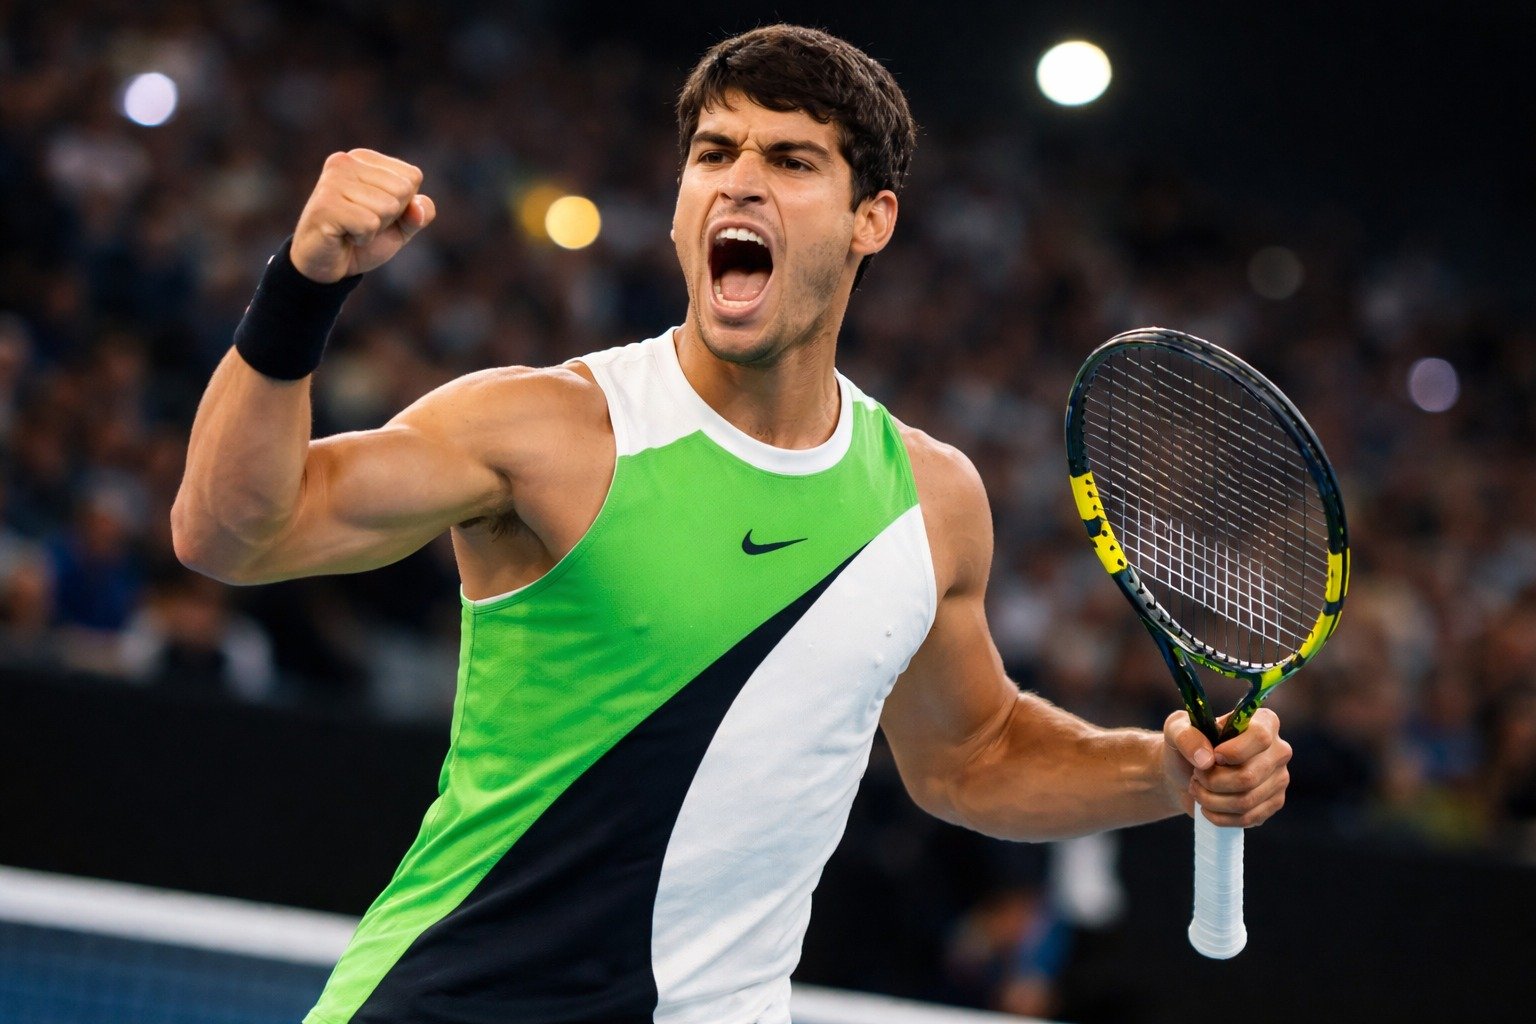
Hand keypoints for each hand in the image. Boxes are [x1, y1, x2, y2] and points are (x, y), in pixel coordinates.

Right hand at [291, 149, 436, 282]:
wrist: (325, 266)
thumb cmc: (362, 239)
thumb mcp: (401, 226)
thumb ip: (420, 214)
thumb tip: (418, 208)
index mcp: (364, 159)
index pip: (412, 177)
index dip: (403, 205)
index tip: (375, 211)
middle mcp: (345, 162)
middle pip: (402, 191)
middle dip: (389, 217)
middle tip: (361, 222)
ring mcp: (332, 181)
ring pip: (388, 207)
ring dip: (375, 229)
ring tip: (351, 228)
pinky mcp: (325, 205)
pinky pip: (369, 224)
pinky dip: (363, 238)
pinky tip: (343, 235)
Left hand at [1161, 707, 1290, 827]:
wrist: (1185, 773)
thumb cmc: (1187, 746)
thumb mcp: (1176, 730)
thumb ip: (1186, 736)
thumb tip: (1206, 759)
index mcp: (1263, 722)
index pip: (1260, 737)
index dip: (1233, 751)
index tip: (1212, 756)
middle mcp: (1278, 750)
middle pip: (1249, 776)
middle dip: (1212, 780)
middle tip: (1197, 775)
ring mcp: (1279, 779)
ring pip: (1246, 800)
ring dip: (1211, 799)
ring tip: (1198, 789)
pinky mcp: (1273, 804)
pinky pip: (1248, 818)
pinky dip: (1219, 815)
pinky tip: (1206, 806)